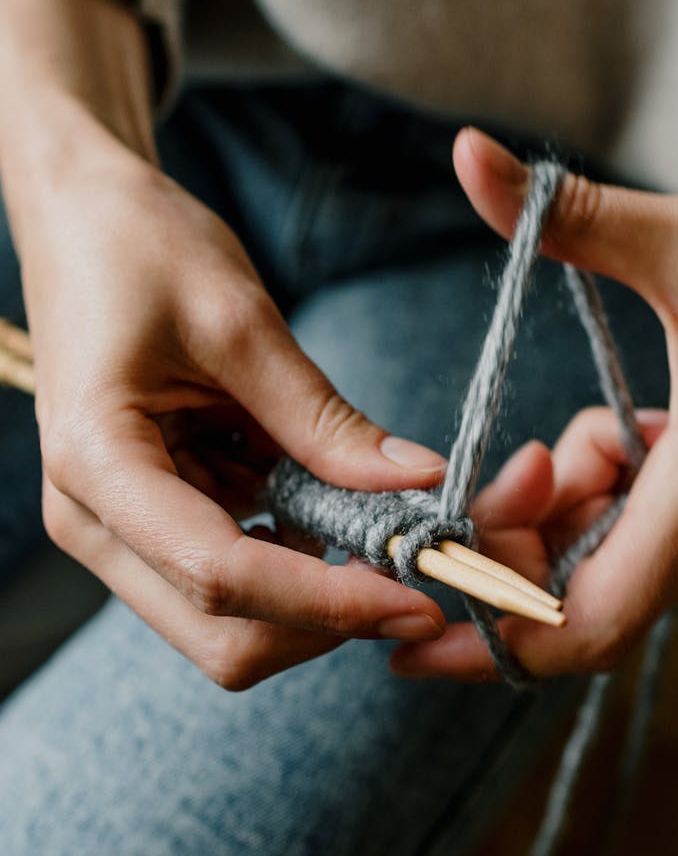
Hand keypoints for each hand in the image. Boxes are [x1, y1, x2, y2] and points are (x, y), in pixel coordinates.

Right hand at [23, 140, 448, 688]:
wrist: (80, 219)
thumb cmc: (139, 247)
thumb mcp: (239, 321)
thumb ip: (324, 418)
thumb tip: (417, 483)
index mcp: (99, 465)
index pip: (223, 576)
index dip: (330, 602)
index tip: (419, 598)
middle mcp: (93, 520)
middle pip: (221, 635)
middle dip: (323, 622)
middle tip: (409, 577)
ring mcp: (116, 528)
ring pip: (229, 619)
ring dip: (313, 592)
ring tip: (369, 522)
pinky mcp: (145, 520)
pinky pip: (229, 572)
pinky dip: (291, 556)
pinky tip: (321, 502)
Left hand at [391, 128, 677, 678]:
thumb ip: (575, 216)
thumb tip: (465, 150)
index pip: (588, 620)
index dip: (492, 642)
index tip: (409, 634)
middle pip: (571, 596)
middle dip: (509, 543)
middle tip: (492, 474)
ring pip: (596, 565)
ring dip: (554, 507)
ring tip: (579, 438)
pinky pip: (625, 537)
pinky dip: (591, 496)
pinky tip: (617, 438)